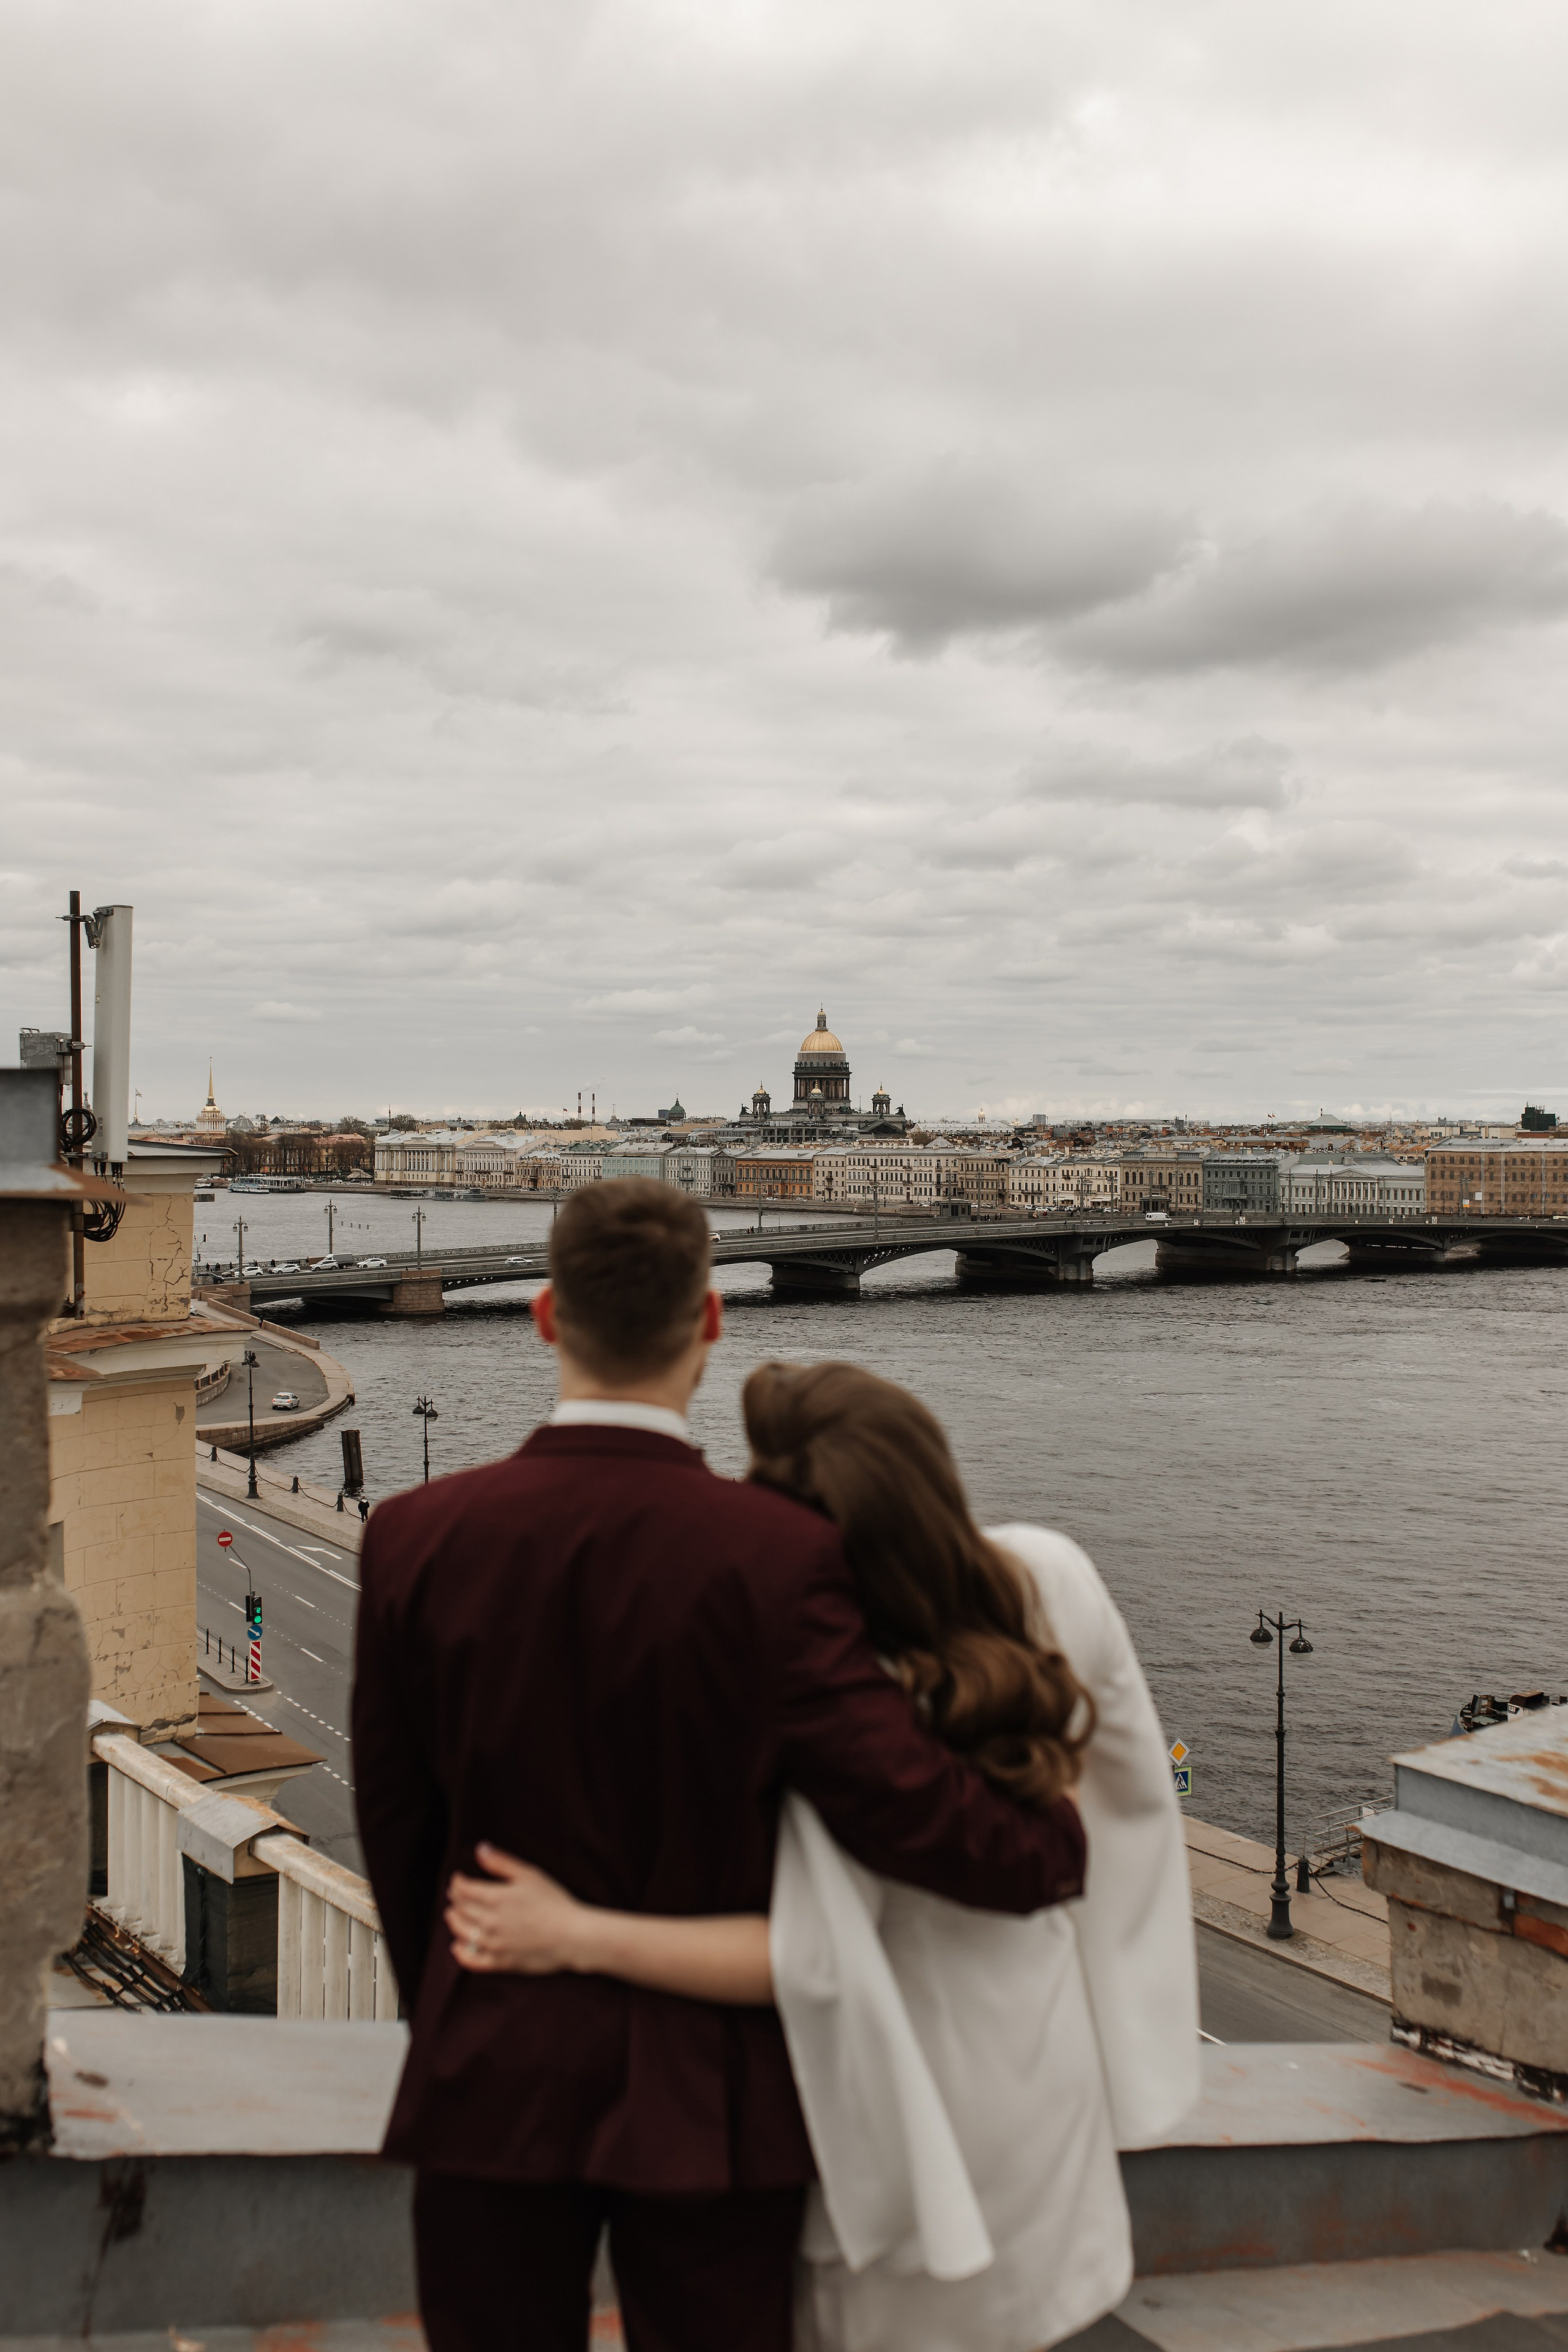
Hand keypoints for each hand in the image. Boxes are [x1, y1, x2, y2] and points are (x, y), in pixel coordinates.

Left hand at [445, 1844, 587, 1974]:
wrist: (572, 1936)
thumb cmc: (554, 1902)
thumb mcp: (529, 1875)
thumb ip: (501, 1862)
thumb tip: (480, 1849)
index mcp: (496, 1898)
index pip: (464, 1890)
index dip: (457, 1882)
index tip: (458, 1878)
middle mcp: (490, 1922)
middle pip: (461, 1910)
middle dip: (455, 1900)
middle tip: (455, 1894)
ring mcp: (494, 1944)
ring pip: (462, 1933)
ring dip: (454, 1922)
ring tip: (452, 1915)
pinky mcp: (500, 1963)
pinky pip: (472, 1960)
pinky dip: (460, 1953)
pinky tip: (457, 1946)